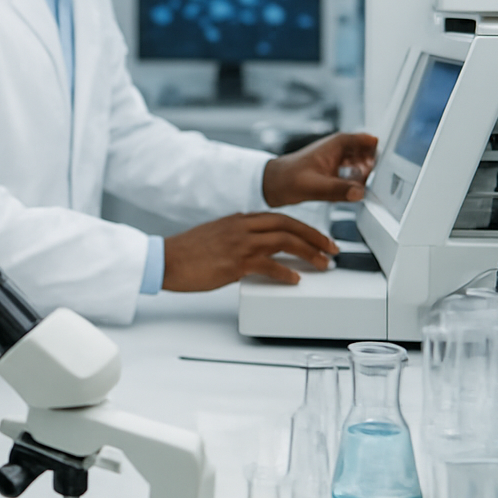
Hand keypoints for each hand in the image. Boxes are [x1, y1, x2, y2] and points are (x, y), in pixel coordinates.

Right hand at [162, 212, 338, 290]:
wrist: (165, 259)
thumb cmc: (187, 252)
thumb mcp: (216, 236)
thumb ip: (238, 238)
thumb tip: (257, 252)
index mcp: (238, 219)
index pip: (280, 218)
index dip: (304, 227)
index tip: (318, 237)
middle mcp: (242, 227)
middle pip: (288, 226)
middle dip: (315, 237)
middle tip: (331, 249)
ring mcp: (239, 244)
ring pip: (284, 242)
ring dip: (309, 253)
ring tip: (323, 265)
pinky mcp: (234, 263)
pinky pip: (269, 265)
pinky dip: (286, 272)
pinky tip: (295, 279)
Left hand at [261, 132, 377, 206]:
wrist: (272, 184)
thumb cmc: (287, 179)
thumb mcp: (314, 186)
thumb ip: (337, 189)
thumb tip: (359, 192)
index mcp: (337, 144)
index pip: (368, 140)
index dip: (381, 150)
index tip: (392, 165)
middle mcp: (340, 149)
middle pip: (369, 153)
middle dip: (376, 166)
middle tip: (377, 183)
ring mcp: (338, 159)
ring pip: (363, 164)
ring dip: (368, 176)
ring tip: (366, 189)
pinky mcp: (336, 171)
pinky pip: (355, 174)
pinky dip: (359, 181)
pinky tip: (355, 193)